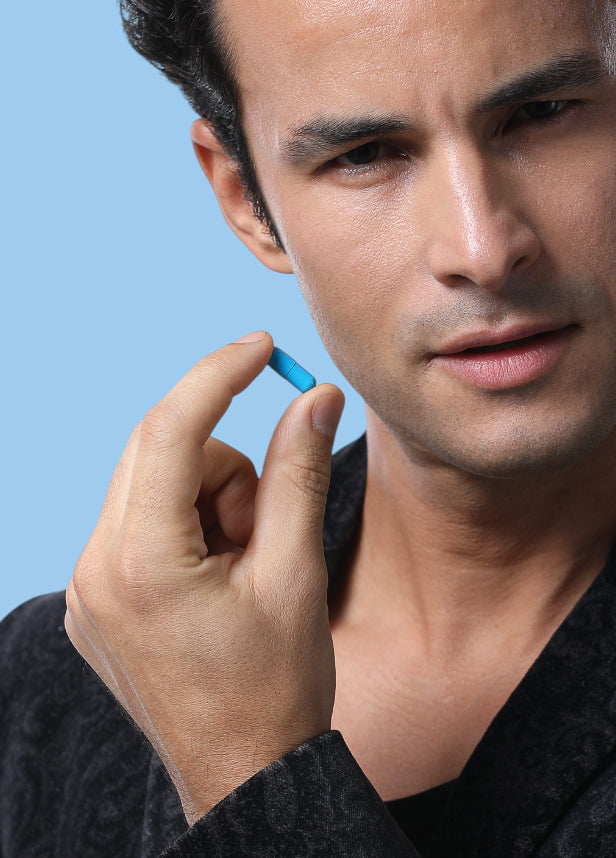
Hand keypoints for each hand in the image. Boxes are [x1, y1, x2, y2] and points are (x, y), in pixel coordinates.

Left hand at [64, 332, 343, 822]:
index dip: (219, 375)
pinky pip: (140, 522)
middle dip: (224, 467)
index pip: (170, 431)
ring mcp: (87, 588)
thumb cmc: (277, 687)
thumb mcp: (296, 570)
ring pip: (152, 487)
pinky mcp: (96, 600)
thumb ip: (298, 472)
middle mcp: (94, 569)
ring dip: (209, 503)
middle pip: (159, 455)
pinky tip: (217, 578)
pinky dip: (186, 526)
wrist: (246, 776)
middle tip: (265, 526)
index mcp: (139, 564)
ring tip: (244, 568)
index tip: (261, 347)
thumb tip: (315, 396)